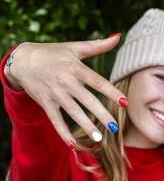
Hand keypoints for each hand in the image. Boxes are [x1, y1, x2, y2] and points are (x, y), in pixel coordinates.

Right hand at [4, 34, 125, 145]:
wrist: (22, 59)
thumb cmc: (53, 53)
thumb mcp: (75, 47)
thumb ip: (98, 46)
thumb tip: (119, 36)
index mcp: (76, 67)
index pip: (97, 81)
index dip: (111, 92)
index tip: (125, 102)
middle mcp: (66, 81)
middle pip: (87, 100)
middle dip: (102, 114)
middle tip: (115, 127)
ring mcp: (54, 93)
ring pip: (73, 112)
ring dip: (86, 126)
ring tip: (99, 138)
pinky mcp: (45, 102)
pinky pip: (55, 119)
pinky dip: (63, 132)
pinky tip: (72, 144)